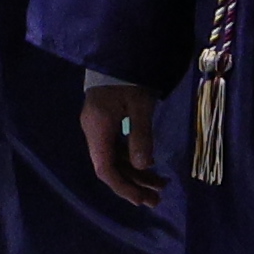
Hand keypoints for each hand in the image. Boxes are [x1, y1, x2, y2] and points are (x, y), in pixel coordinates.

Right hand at [80, 82, 166, 207]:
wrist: (116, 54)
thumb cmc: (128, 78)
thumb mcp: (139, 104)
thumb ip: (141, 135)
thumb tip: (144, 166)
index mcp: (98, 130)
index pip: (106, 169)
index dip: (123, 187)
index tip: (142, 199)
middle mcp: (93, 133)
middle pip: (111, 168)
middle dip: (133, 185)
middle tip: (156, 200)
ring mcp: (98, 128)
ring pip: (115, 159)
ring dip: (135, 174)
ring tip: (159, 186)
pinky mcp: (105, 123)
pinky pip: (117, 149)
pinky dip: (132, 160)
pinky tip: (148, 166)